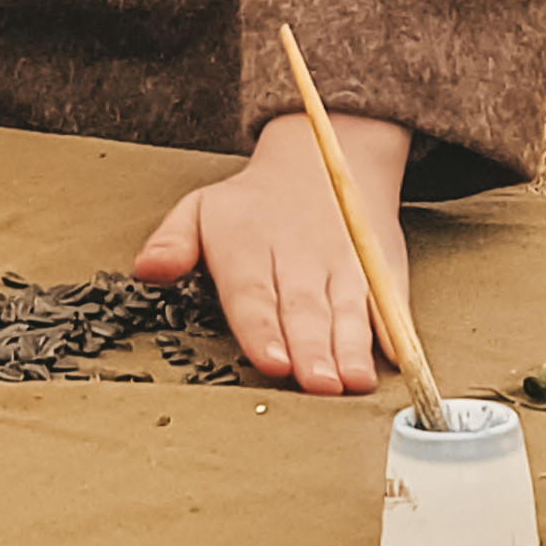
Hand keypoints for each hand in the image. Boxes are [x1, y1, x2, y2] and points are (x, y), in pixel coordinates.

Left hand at [133, 110, 411, 393]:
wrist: (323, 161)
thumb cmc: (251, 205)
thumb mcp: (201, 209)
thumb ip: (173, 243)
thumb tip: (147, 270)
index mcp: (249, 245)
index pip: (254, 293)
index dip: (263, 329)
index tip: (272, 362)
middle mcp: (299, 257)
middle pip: (304, 308)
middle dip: (311, 349)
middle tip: (317, 384)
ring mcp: (345, 263)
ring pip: (348, 308)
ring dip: (351, 347)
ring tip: (352, 382)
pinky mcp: (379, 269)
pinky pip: (389, 298)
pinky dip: (395, 327)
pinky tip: (398, 356)